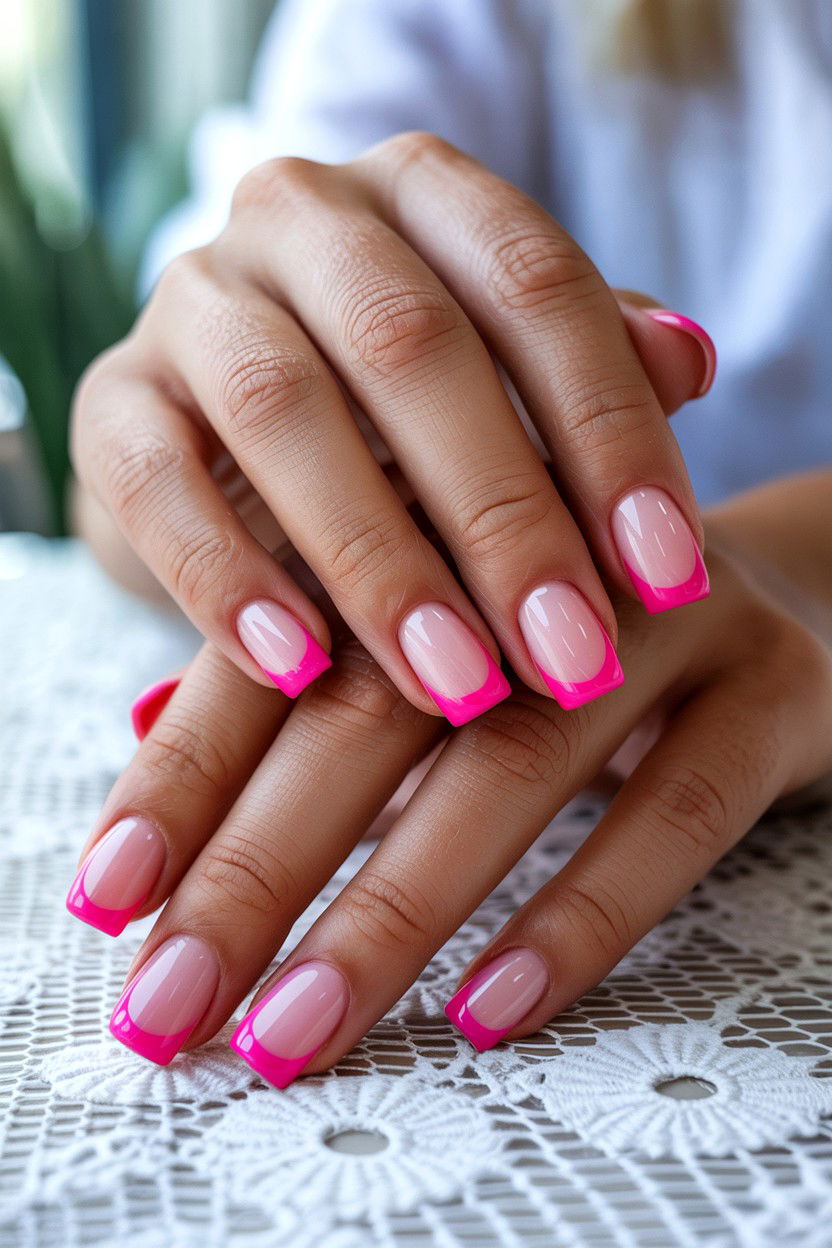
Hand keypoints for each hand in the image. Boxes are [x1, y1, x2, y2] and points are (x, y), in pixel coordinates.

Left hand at [66, 472, 831, 1079]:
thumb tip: (148, 734)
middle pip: (375, 706)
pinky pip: (675, 812)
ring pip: (513, 762)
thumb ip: (321, 682)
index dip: (190, 771)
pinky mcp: (770, 688)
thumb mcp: (447, 635)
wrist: (784, 586)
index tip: (112, 898)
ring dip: (393, 909)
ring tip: (295, 1028)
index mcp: (435, 520)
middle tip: (174, 1003)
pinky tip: (492, 1008)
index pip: (284, 645)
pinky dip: (579, 916)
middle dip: (260, 867)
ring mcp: (663, 616)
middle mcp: (539, 552)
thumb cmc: (570, 630)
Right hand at [71, 132, 714, 723]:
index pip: (535, 284)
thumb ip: (593, 365)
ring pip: (282, 410)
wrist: (239, 425)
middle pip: (410, 346)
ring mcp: (193, 300)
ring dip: (378, 561)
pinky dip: (227, 578)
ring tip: (456, 682)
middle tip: (569, 654)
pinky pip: (154, 482)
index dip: (610, 430)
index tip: (667, 571)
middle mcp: (301, 217)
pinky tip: (300, 667)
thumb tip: (689, 364)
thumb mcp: (510, 374)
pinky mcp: (112, 398)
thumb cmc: (407, 408)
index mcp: (421, 193)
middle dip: (502, 515)